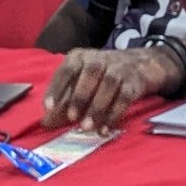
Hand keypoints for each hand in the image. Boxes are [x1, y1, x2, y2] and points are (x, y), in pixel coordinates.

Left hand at [40, 47, 181, 132]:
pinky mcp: (134, 82)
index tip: (49, 108)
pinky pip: (125, 97)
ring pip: (109, 84)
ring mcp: (120, 68)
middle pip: (91, 73)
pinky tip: (105, 129)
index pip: (67, 69)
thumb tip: (46, 123)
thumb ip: (63, 101)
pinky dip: (114, 114)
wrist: (138, 64)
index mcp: (81, 57)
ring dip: (97, 107)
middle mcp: (100, 59)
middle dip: (80, 96)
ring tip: (87, 128)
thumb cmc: (99, 77)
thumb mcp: (79, 82)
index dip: (57, 87)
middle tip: (71, 118)